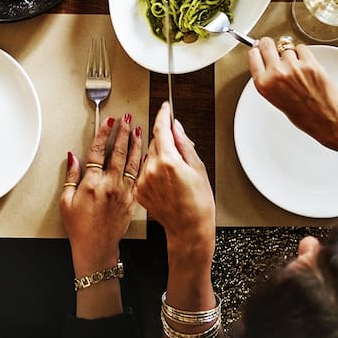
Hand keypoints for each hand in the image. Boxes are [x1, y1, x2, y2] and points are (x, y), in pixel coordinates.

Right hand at [61, 114, 142, 273]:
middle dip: (123, 132)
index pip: (98, 151)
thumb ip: (70, 176)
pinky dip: (142, 163)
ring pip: (132, 162)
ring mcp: (123, 192)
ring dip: (135, 144)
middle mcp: (110, 185)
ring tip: (138, 130)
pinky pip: (138, 176)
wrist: (96, 248)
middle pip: (118, 152)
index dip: (104, 134)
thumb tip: (72, 157)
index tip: (108, 122)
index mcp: (92, 183)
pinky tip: (145, 154)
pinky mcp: (132, 200)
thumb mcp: (66, 201)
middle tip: (126, 119)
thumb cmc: (80, 227)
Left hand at [135, 103, 214, 255]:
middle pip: (154, 142)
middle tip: (179, 154)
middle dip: (165, 141)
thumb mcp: (198, 168)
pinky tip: (165, 183)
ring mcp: (143, 181)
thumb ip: (184, 144)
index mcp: (168, 161)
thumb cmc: (199, 204)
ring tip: (174, 175)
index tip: (164, 107)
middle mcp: (151, 169)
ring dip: (158, 157)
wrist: (189, 230)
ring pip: (148, 157)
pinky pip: (144, 172)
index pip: (160, 128)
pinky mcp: (138, 190)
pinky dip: (152, 171)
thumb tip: (176, 126)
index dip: (163, 115)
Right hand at [246, 38, 337, 157]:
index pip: (253, 55)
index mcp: (264, 84)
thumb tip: (268, 63)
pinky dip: (304, 54)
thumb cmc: (305, 115)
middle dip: (271, 45)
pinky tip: (307, 66)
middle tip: (276, 49)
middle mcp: (276, 73)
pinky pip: (302, 48)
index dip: (258, 50)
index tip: (260, 48)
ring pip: (286, 47)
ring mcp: (293, 66)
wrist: (328, 118)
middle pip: (267, 44)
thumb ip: (269, 80)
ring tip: (298, 69)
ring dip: (291, 54)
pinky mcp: (309, 62)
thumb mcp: (276, 99)